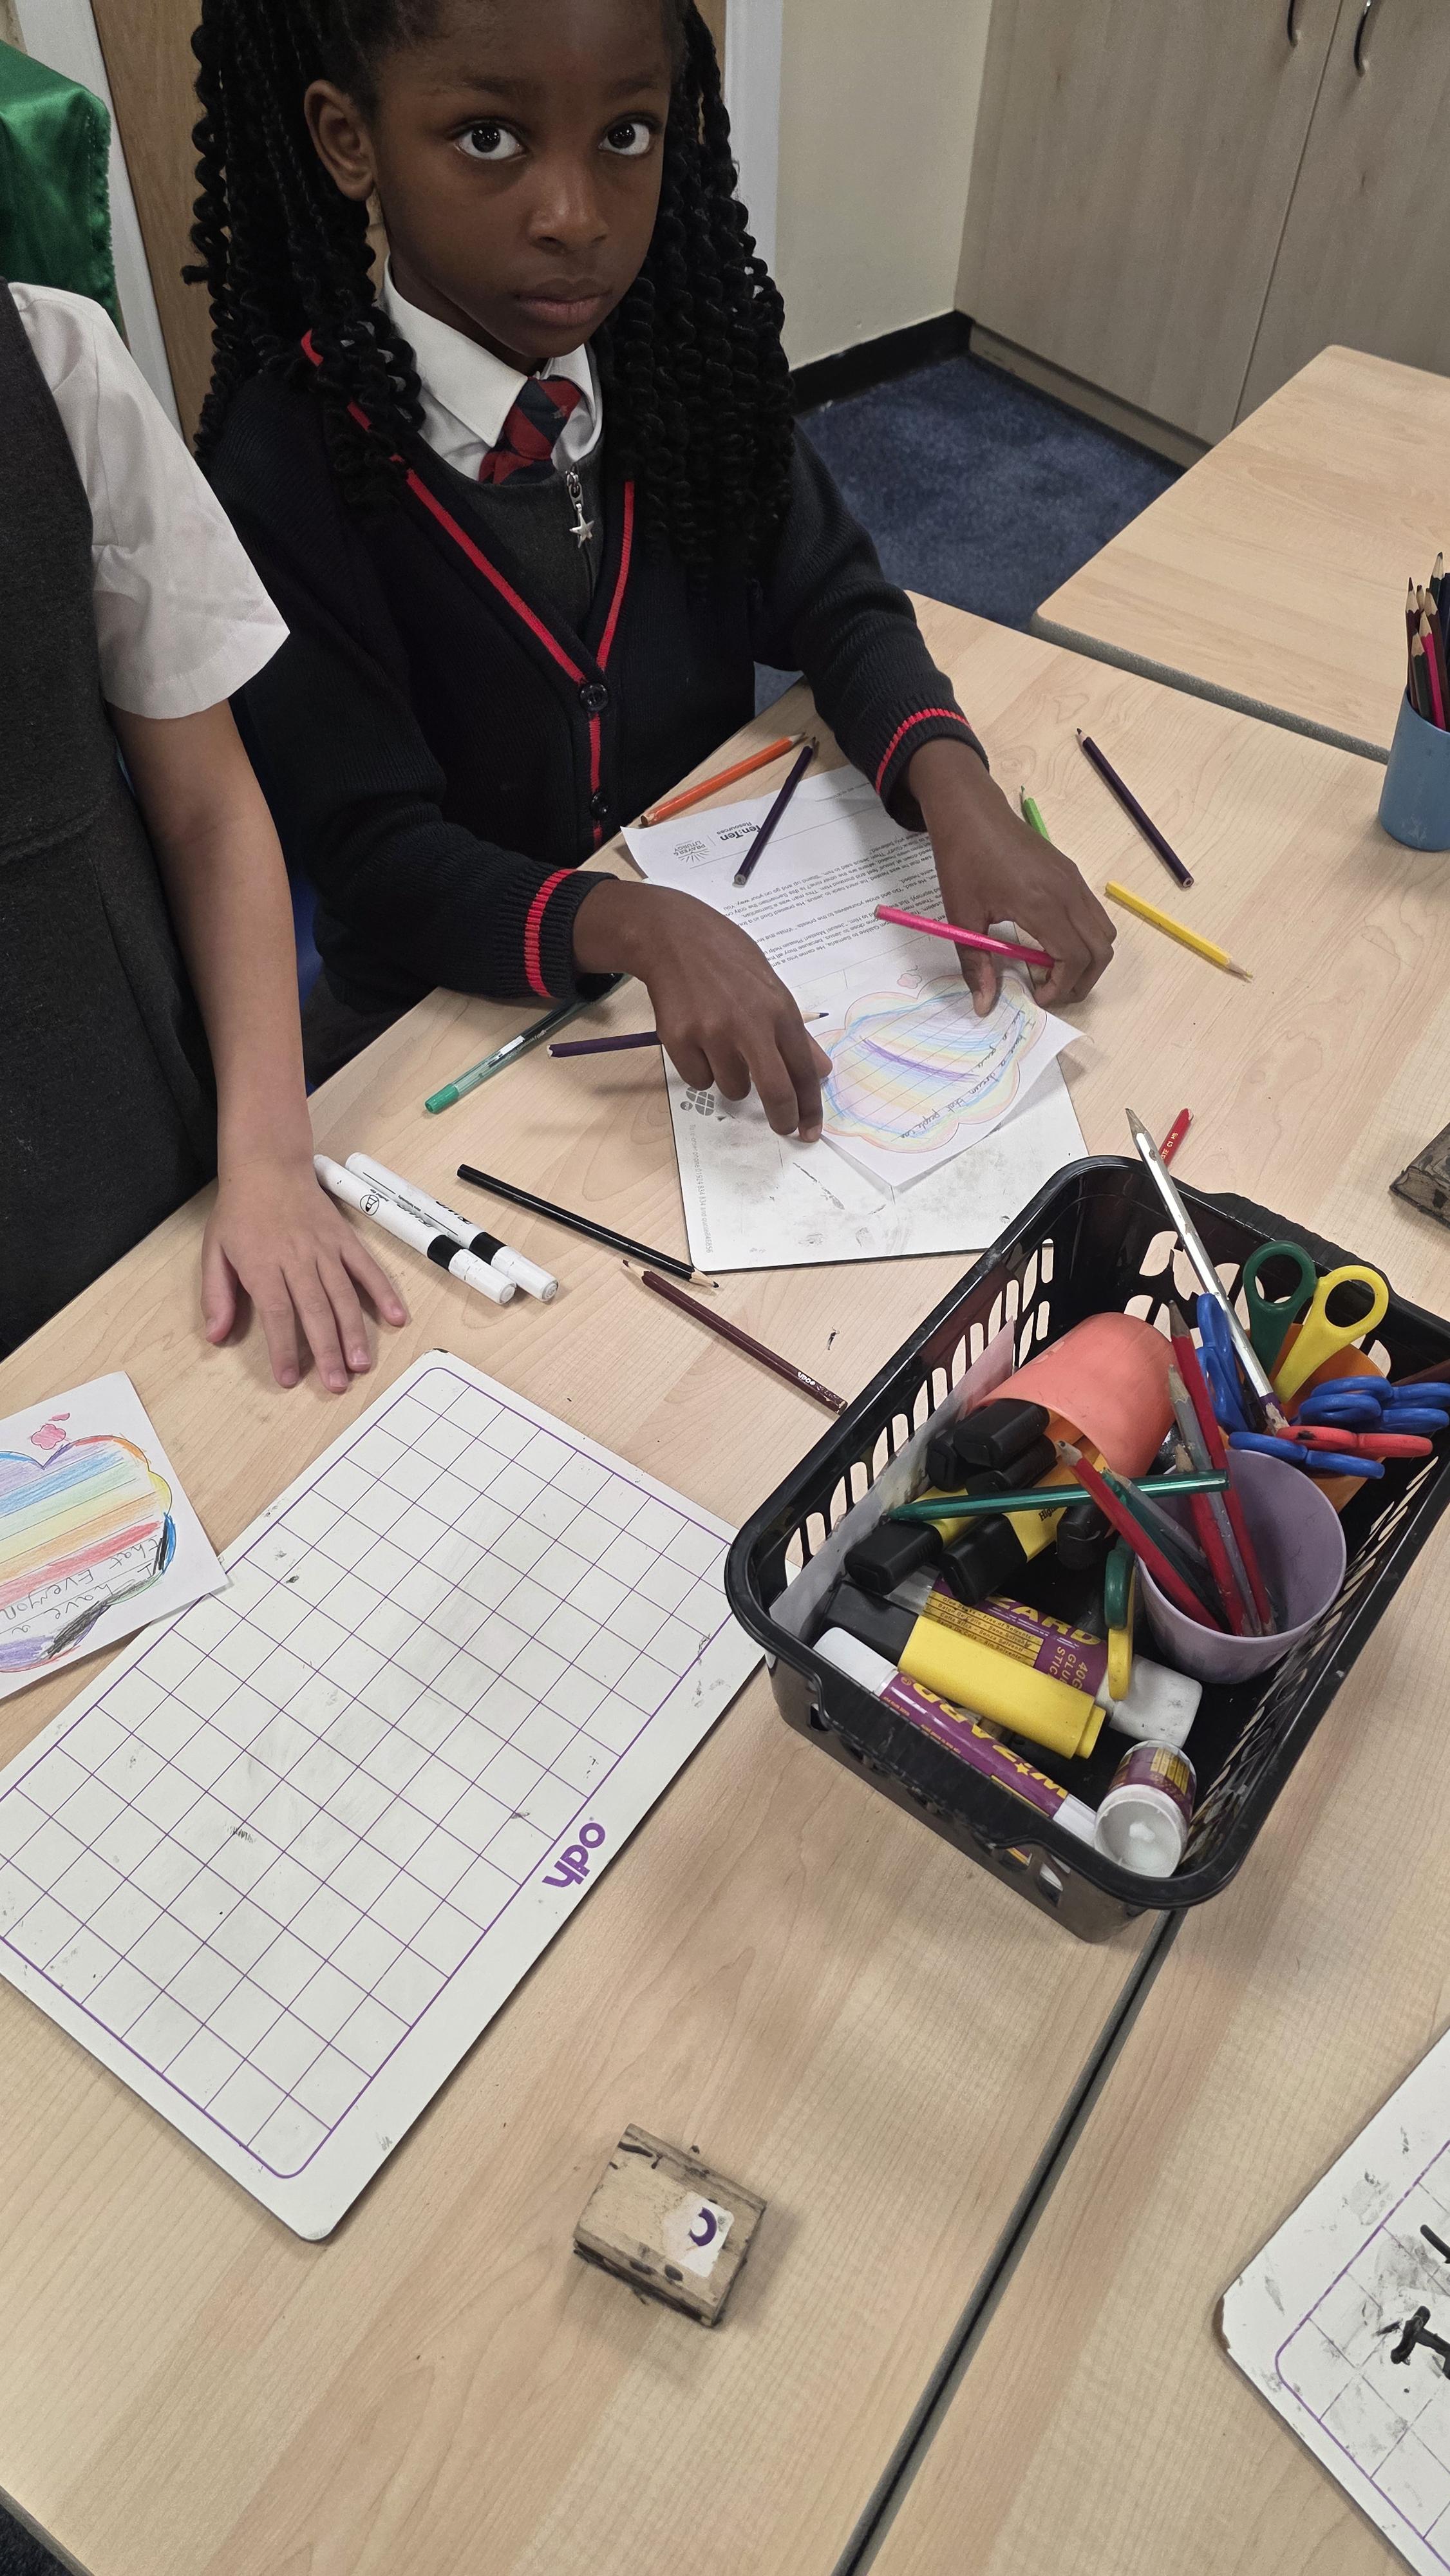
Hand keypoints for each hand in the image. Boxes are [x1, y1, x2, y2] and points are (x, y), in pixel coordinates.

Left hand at [201, 1152, 407, 1391]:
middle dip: (327, 1350)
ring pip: (343, 1295)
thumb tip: (216, 1335)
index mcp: (263, 1264)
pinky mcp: (345, 1240)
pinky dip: (383, 1293)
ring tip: (361, 1364)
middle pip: (316, 1310)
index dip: (284, 1348)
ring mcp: (326, 1248)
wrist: (268, 1166)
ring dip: (354, 1332)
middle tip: (337, 1384)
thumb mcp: (214, 1251)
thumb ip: (216, 1295)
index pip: (278, 1313)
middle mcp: (298, 1258)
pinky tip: (396, 1318)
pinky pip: (367, 1269)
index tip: (290, 1378)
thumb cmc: (239, 1212)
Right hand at [573, 879, 831, 1139]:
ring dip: (732, 1081)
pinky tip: (697, 1041)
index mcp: (779, 1009)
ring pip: (732, 1088)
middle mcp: (749, 1023)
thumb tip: (822, 1070)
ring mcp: (712, 1033)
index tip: (810, 1130)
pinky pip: (698, 1080)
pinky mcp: (678, 1040)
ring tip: (722, 1047)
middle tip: (782, 1127)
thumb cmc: (727, 958)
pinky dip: (701, 1070)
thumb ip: (796, 1032)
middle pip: (775, 1091)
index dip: (810, 1107)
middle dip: (782, 1118)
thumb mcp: (771, 986)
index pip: (803, 1070)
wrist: (673, 937)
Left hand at [907, 739, 1115, 1013]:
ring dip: (1087, 959)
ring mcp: (1073, 880)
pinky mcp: (1071, 873)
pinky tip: (1049, 941)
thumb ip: (976, 964)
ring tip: (1052, 970)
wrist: (970, 809)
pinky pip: (1093, 913)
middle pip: (1101, 950)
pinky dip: (1083, 937)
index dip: (1061, 987)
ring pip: (1103, 931)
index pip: (1074, 958)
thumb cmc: (962, 858)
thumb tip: (984, 1005)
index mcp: (1042, 903)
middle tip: (1052, 992)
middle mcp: (1067, 891)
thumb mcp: (962, 916)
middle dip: (1082, 980)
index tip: (1039, 997)